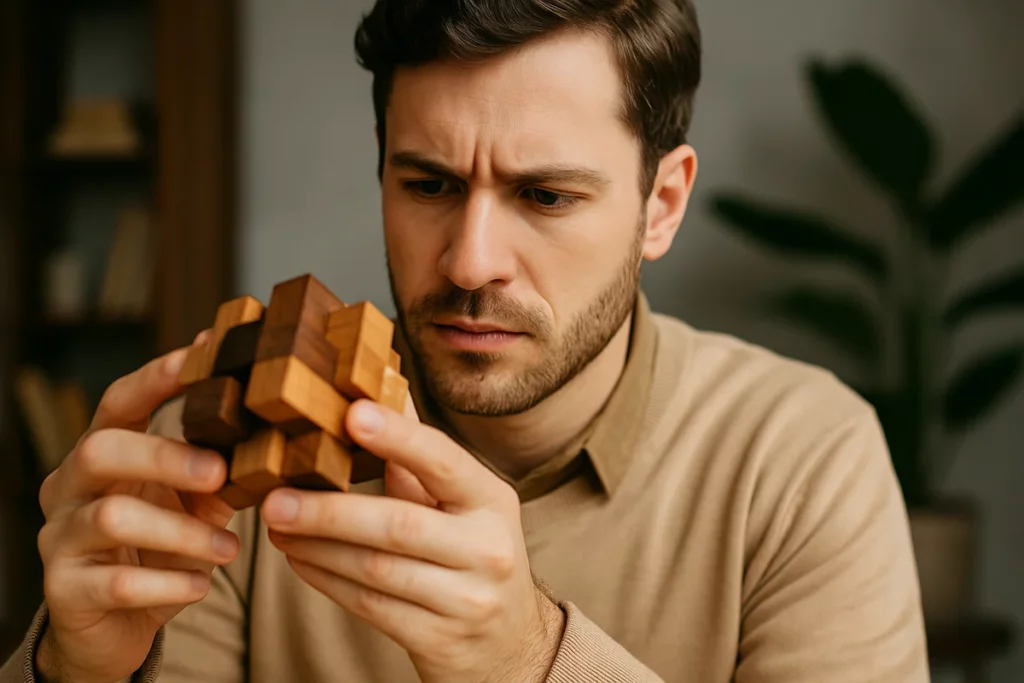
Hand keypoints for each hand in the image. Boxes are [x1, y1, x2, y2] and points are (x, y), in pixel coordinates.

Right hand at [35, 338, 239, 682]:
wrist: (113, 626)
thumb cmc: (159, 549)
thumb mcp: (195, 504)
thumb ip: (222, 469)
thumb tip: (279, 433)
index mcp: (102, 455)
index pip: (119, 401)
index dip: (157, 377)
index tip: (203, 353)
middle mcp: (69, 488)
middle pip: (101, 450)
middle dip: (165, 456)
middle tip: (220, 473)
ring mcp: (59, 538)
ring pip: (112, 518)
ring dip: (182, 532)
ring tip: (229, 548)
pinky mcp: (65, 590)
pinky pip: (117, 582)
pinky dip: (170, 584)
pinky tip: (201, 585)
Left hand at [261, 399, 565, 682]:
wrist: (508, 644)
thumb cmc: (474, 556)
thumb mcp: (466, 504)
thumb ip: (422, 457)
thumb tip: (382, 388)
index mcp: (493, 501)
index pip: (444, 462)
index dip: (399, 438)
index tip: (351, 415)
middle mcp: (488, 548)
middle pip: (398, 525)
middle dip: (329, 511)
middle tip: (276, 499)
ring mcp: (467, 599)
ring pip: (376, 569)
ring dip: (317, 547)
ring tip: (277, 527)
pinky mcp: (440, 639)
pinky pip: (370, 606)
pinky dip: (327, 580)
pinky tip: (300, 559)